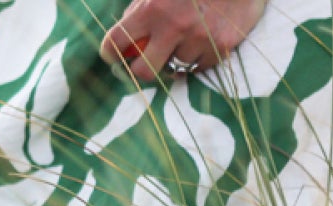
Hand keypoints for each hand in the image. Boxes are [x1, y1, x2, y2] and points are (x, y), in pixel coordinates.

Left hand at [101, 0, 266, 81]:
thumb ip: (140, 10)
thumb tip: (124, 39)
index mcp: (152, 8)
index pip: (117, 40)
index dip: (111, 53)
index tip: (114, 57)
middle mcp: (174, 25)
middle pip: (144, 71)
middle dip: (143, 70)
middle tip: (147, 63)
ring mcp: (199, 38)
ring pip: (176, 68)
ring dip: (176, 59)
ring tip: (185, 40)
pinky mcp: (221, 46)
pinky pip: (200, 67)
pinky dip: (198, 58)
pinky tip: (203, 40)